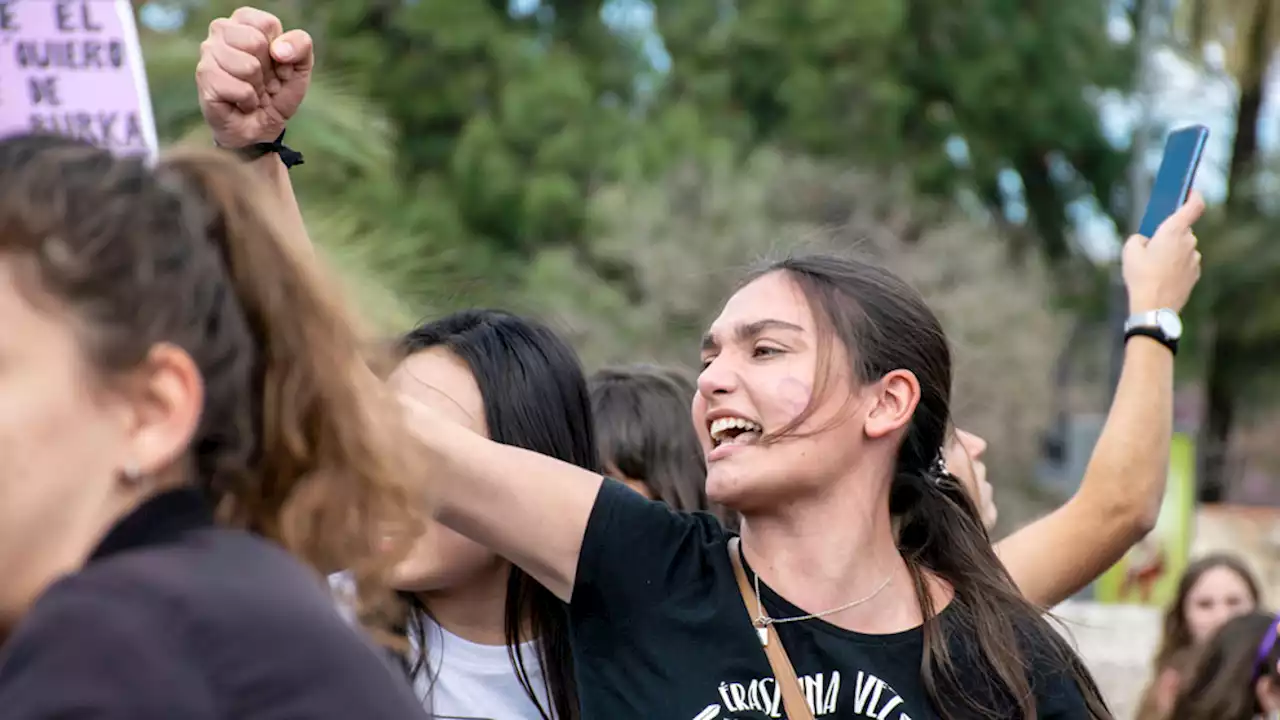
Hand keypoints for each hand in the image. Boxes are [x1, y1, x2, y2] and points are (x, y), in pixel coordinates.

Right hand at [196, 7, 312, 148]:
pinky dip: (249, 101)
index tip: (276, 65)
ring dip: (257, 87)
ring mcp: (208, 53)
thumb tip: (279, 50)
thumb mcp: (300, 67)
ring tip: (252, 92)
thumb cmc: (276, 93)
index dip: (280, 51)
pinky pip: (240, 89)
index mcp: (244, 21)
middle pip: (256, 42)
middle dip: (268, 70)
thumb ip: (301, 45)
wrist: (261, 128)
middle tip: (263, 81)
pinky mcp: (204, 78)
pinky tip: (242, 103)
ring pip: (248, 66)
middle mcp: (221, 30)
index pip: (267, 24)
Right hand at [1123, 191, 1204, 313]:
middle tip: (1151, 245)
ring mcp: (1195, 259)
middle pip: (1182, 230)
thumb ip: (1139, 238)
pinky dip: (1175, 266)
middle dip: (1169, 233)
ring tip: (1153, 266)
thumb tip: (1145, 240)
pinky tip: (1160, 277)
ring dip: (1172, 251)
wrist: (1154, 306)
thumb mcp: (1129, 251)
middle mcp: (1189, 242)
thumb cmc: (1141, 276)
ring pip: (1183, 248)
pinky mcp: (1195, 274)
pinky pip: (1185, 263)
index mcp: (1174, 231)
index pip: (1194, 206)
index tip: (1189, 191)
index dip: (1193, 195)